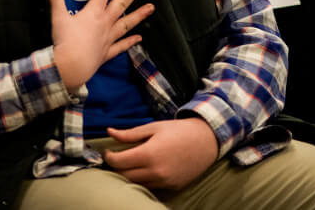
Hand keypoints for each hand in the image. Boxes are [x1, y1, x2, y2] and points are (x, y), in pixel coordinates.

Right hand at [50, 0, 153, 91]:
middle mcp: (104, 23)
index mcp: (93, 13)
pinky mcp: (107, 52)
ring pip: (127, 23)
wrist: (71, 66)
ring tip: (151, 8)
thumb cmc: (65, 42)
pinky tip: (139, 38)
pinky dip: (130, 42)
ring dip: (139, 15)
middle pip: (121, 3)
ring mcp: (108, 38)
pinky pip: (121, 45)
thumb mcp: (57, 17)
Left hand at [103, 118, 218, 189]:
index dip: (108, 157)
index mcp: (149, 154)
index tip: (108, 152)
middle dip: (116, 168)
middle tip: (116, 158)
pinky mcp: (172, 187)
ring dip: (128, 175)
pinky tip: (143, 170)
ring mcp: (165, 182)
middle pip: (124, 176)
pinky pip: (150, 187)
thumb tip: (109, 132)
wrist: (205, 141)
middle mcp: (156, 171)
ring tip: (128, 164)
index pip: (118, 162)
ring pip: (136, 184)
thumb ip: (129, 134)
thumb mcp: (152, 127)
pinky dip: (142, 180)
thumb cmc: (178, 130)